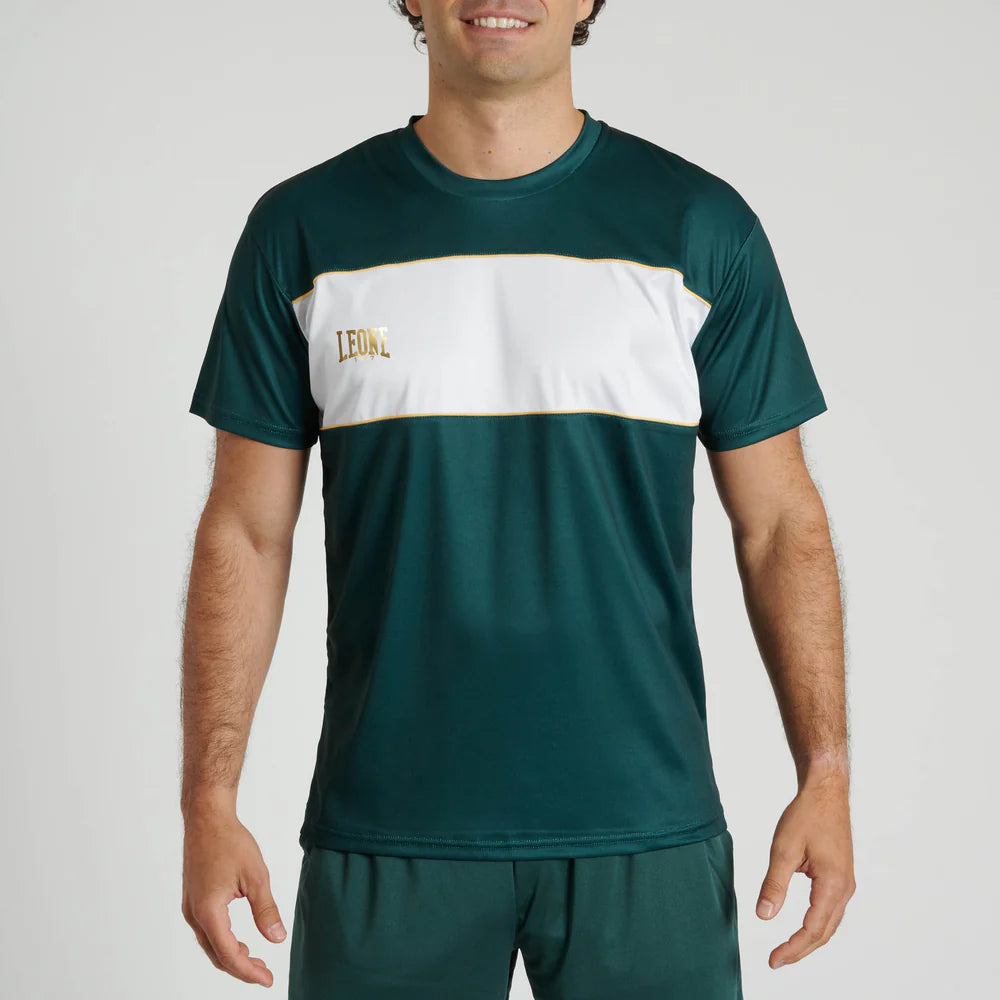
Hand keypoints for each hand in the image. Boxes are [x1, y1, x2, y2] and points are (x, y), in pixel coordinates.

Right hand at [181, 804, 286, 986]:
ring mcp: (190, 908)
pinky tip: (240, 940)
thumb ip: (266, 910)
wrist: (207, 818)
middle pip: (217, 955)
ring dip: (232, 956)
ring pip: (210, 945)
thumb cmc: (230, 842)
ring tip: (256, 960)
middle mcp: (194, 915)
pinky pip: (207, 931)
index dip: (249, 972)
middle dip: (241, 968)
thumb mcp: (256, 876)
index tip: (268, 980)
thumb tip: (277, 939)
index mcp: (209, 912)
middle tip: (265, 973)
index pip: (229, 954)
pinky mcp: (193, 900)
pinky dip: (223, 942)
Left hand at [756, 770, 855, 968]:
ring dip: (809, 939)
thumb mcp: (784, 848)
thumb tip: (763, 915)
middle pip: (824, 933)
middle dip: (800, 950)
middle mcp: (844, 889)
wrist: (826, 792)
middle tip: (776, 961)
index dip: (793, 948)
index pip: (812, 929)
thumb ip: (774, 884)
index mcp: (833, 885)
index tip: (773, 960)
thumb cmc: (807, 815)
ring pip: (829, 923)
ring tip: (786, 950)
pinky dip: (816, 924)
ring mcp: (845, 884)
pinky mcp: (841, 877)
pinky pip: (830, 910)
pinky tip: (801, 927)